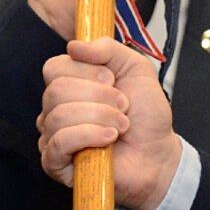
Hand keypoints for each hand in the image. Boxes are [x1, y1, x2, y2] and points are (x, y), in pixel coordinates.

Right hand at [37, 38, 181, 209]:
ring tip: (121, 125)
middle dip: (99, 97)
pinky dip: (89, 136)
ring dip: (100, 117)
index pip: (54, 68)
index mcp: (69, 84)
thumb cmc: (145, 116)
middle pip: (56, 90)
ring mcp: (52, 136)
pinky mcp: (55, 163)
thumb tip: (74, 46)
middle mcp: (55, 108)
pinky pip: (59, 142)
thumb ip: (108, 48)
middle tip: (123, 106)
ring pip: (59, 115)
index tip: (112, 80)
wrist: (158, 153)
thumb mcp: (135, 68)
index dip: (85, 71)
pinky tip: (109, 138)